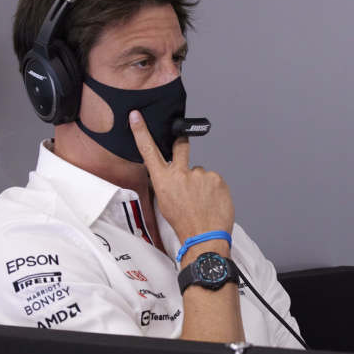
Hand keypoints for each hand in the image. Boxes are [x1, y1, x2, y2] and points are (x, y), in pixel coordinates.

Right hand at [129, 110, 233, 245]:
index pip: (149, 151)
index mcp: (163, 180)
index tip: (137, 116)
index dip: (141, 132)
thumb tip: (176, 176)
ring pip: (201, 173)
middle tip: (184, 143)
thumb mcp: (166, 202)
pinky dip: (214, 189)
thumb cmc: (184, 223)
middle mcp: (180, 173)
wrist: (204, 236)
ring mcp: (200, 174)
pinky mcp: (217, 178)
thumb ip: (169, 183)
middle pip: (181, 146)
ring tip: (203, 200)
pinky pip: (213, 180)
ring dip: (202, 183)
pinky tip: (212, 201)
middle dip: (182, 142)